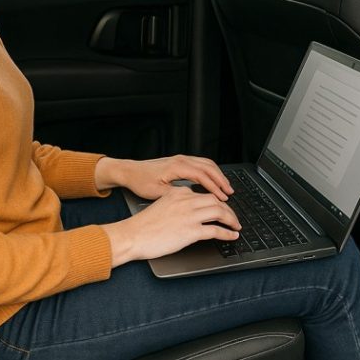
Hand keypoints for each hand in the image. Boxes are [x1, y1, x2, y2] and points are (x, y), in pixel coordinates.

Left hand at [95, 155, 234, 200]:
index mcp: (177, 167)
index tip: (223, 198)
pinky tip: (213, 181)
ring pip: (206, 164)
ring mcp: (181, 159)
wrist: (130, 171)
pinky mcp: (179, 161)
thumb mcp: (156, 192)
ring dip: (217, 175)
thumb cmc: (140, 181)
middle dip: (221, 180)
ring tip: (225, 187)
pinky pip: (200, 164)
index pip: (203, 176)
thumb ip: (175, 195)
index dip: (215, 187)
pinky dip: (210, 172)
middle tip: (230, 193)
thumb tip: (191, 200)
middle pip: (209, 167)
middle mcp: (181, 160)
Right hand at [101, 186, 240, 265]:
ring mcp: (190, 215)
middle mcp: (187, 200)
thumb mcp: (162, 205)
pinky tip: (232, 236)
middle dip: (228, 210)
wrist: (133, 235)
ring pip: (220, 212)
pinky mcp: (191, 231)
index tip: (222, 208)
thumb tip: (190, 211)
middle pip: (216, 201)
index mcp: (179, 193)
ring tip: (236, 226)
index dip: (217, 202)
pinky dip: (227, 233)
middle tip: (233, 218)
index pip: (205, 194)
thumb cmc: (143, 225)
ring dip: (232, 220)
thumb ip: (177, 203)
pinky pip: (216, 230)